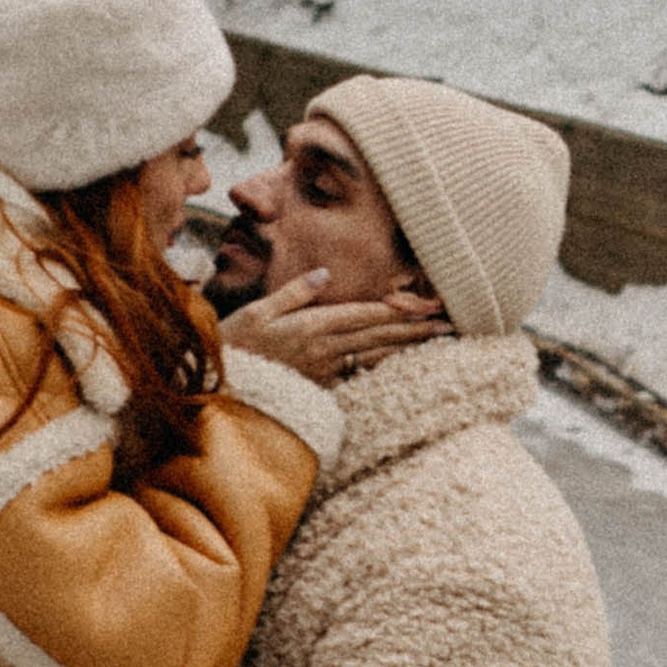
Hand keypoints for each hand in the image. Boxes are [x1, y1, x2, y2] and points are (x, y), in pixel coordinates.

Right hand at [223, 270, 451, 382]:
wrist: (219, 392)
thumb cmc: (234, 346)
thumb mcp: (257, 311)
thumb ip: (294, 291)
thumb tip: (325, 274)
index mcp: (312, 327)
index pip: (365, 316)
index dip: (399, 310)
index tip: (427, 305)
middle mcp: (324, 350)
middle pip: (378, 337)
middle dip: (415, 330)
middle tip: (447, 325)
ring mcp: (325, 372)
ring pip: (374, 356)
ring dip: (406, 348)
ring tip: (434, 341)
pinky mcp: (321, 387)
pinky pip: (358, 373)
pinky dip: (382, 366)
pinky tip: (400, 363)